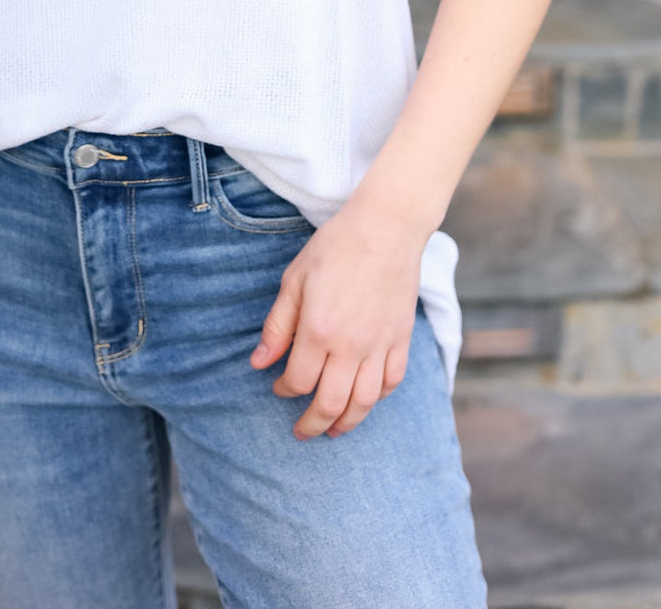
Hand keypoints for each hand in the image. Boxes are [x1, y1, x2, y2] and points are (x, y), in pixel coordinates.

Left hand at [249, 200, 422, 439]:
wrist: (385, 228)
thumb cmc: (335, 248)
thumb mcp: (294, 280)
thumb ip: (277, 326)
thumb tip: (258, 363)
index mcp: (319, 330)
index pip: (298, 381)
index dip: (284, 390)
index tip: (277, 387)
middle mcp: (350, 346)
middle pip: (330, 403)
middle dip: (312, 424)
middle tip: (301, 432)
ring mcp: (379, 346)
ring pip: (363, 403)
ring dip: (346, 423)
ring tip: (332, 430)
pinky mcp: (401, 340)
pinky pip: (390, 383)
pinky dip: (376, 398)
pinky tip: (364, 400)